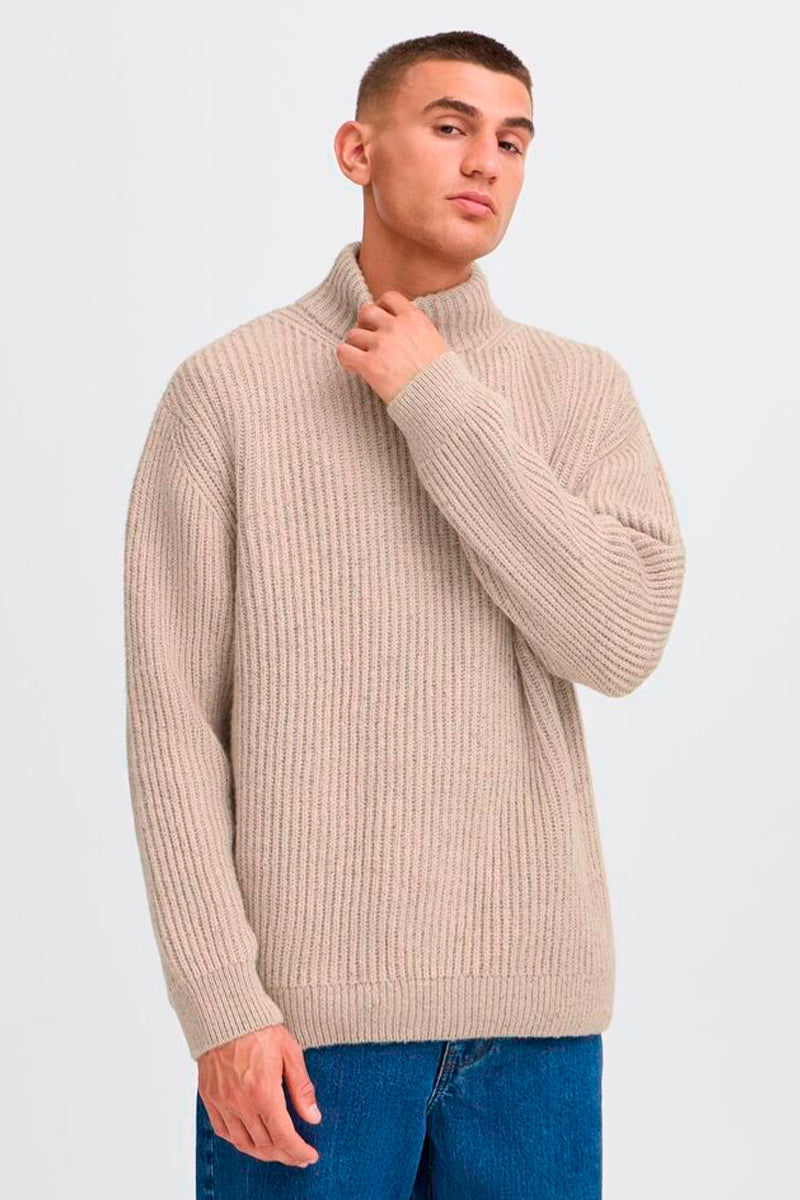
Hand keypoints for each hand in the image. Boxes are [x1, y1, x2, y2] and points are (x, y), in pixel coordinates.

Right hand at [197, 1024, 321, 1168]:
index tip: (310, 1156)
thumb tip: (314, 1117)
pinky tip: (251, 1140)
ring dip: (263, 1153)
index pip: (283, 1136)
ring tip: (278, 1151)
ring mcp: (223, 1102)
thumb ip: (301, 1088)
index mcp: (263, 1091)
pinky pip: (224, 1132)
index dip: (298, 1151)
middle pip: (265, 1144)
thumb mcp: (290, 1053)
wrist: (225, 1013)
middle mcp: (241, 1102)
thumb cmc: (260, 1028)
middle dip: (285, 1155)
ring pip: (243, 1143)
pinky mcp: (210, 1098)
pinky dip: (239, 1142)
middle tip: (298, 1156)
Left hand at [337, 291, 448, 404]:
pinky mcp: (370, 364)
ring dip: (355, 346)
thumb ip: (417, 330)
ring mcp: (381, 344)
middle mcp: (396, 327)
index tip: (380, 319)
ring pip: (353, 334)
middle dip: (364, 323)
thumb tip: (405, 330)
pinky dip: (346, 358)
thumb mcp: (436, 342)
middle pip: (366, 311)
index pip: (389, 297)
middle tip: (368, 339)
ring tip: (362, 359)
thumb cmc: (441, 377)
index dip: (380, 307)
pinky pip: (344, 352)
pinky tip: (355, 368)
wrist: (440, 398)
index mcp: (414, 319)